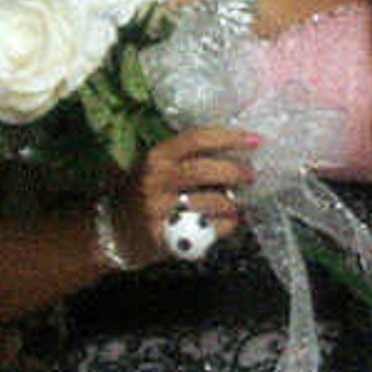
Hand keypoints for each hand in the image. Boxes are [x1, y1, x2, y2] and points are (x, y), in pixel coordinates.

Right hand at [127, 121, 259, 260]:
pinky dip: (224, 226)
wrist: (116, 230)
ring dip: (231, 203)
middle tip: (251, 176)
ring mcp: (159, 207)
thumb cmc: (145, 194)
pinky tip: (227, 223)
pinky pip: (207, 229)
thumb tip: (236, 152)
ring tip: (236, 204)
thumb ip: (189, 159)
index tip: (255, 140)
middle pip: (203, 169)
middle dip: (234, 171)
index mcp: (157, 156)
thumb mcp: (159, 168)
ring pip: (208, 201)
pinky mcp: (165, 234)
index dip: (228, 138)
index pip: (196, 139)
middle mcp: (155, 178)